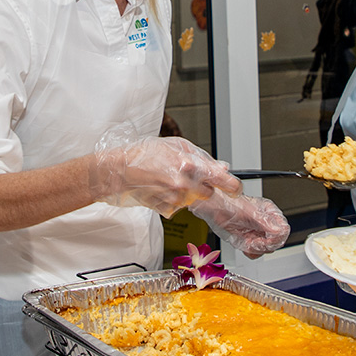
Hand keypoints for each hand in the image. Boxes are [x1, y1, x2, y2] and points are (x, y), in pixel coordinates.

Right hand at [90, 130, 239, 216]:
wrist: (119, 171)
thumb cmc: (145, 154)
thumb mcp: (177, 145)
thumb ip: (203, 157)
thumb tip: (222, 167)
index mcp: (190, 165)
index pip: (222, 180)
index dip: (233, 185)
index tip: (236, 188)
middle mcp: (185, 184)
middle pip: (208, 193)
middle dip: (202, 186)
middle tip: (187, 177)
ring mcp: (175, 199)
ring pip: (192, 200)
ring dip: (186, 193)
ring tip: (167, 180)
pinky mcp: (166, 210)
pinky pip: (178, 208)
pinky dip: (172, 201)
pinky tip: (160, 189)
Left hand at [191, 191, 290, 258]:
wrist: (215, 209)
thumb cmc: (230, 204)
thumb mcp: (249, 213)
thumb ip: (265, 222)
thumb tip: (279, 231)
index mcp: (270, 212)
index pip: (283, 229)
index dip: (275, 238)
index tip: (265, 240)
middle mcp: (267, 222)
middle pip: (277, 242)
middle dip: (264, 244)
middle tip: (253, 241)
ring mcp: (259, 232)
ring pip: (268, 249)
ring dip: (256, 248)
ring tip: (247, 241)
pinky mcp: (251, 240)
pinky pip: (257, 252)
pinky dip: (250, 251)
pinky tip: (244, 243)